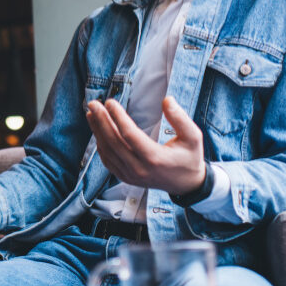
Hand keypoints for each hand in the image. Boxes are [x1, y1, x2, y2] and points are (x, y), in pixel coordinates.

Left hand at [85, 96, 205, 194]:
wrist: (186, 185)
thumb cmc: (189, 157)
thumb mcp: (193, 137)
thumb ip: (180, 118)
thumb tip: (167, 100)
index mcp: (155, 159)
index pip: (130, 135)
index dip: (118, 117)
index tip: (110, 101)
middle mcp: (139, 169)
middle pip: (114, 142)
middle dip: (101, 120)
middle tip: (93, 103)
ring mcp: (130, 175)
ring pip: (107, 151)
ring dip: (97, 130)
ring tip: (91, 113)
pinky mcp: (125, 178)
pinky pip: (107, 160)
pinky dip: (100, 144)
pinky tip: (97, 130)